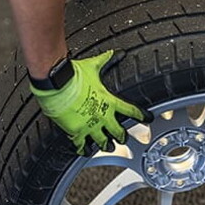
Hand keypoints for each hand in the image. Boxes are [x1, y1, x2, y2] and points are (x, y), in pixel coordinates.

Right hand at [30, 50, 152, 154]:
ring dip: (106, 145)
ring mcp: (89, 126)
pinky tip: (84, 151)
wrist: (56, 84)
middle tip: (123, 138)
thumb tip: (115, 53)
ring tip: (108, 147)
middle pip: (118, 133)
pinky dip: (83, 149)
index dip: (142, 115)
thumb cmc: (73, 75)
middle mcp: (102, 116)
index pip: (131, 110)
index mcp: (109, 101)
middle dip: (122, 136)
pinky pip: (81, 145)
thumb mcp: (93, 66)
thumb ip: (106, 60)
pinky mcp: (75, 132)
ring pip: (103, 142)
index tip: (148, 119)